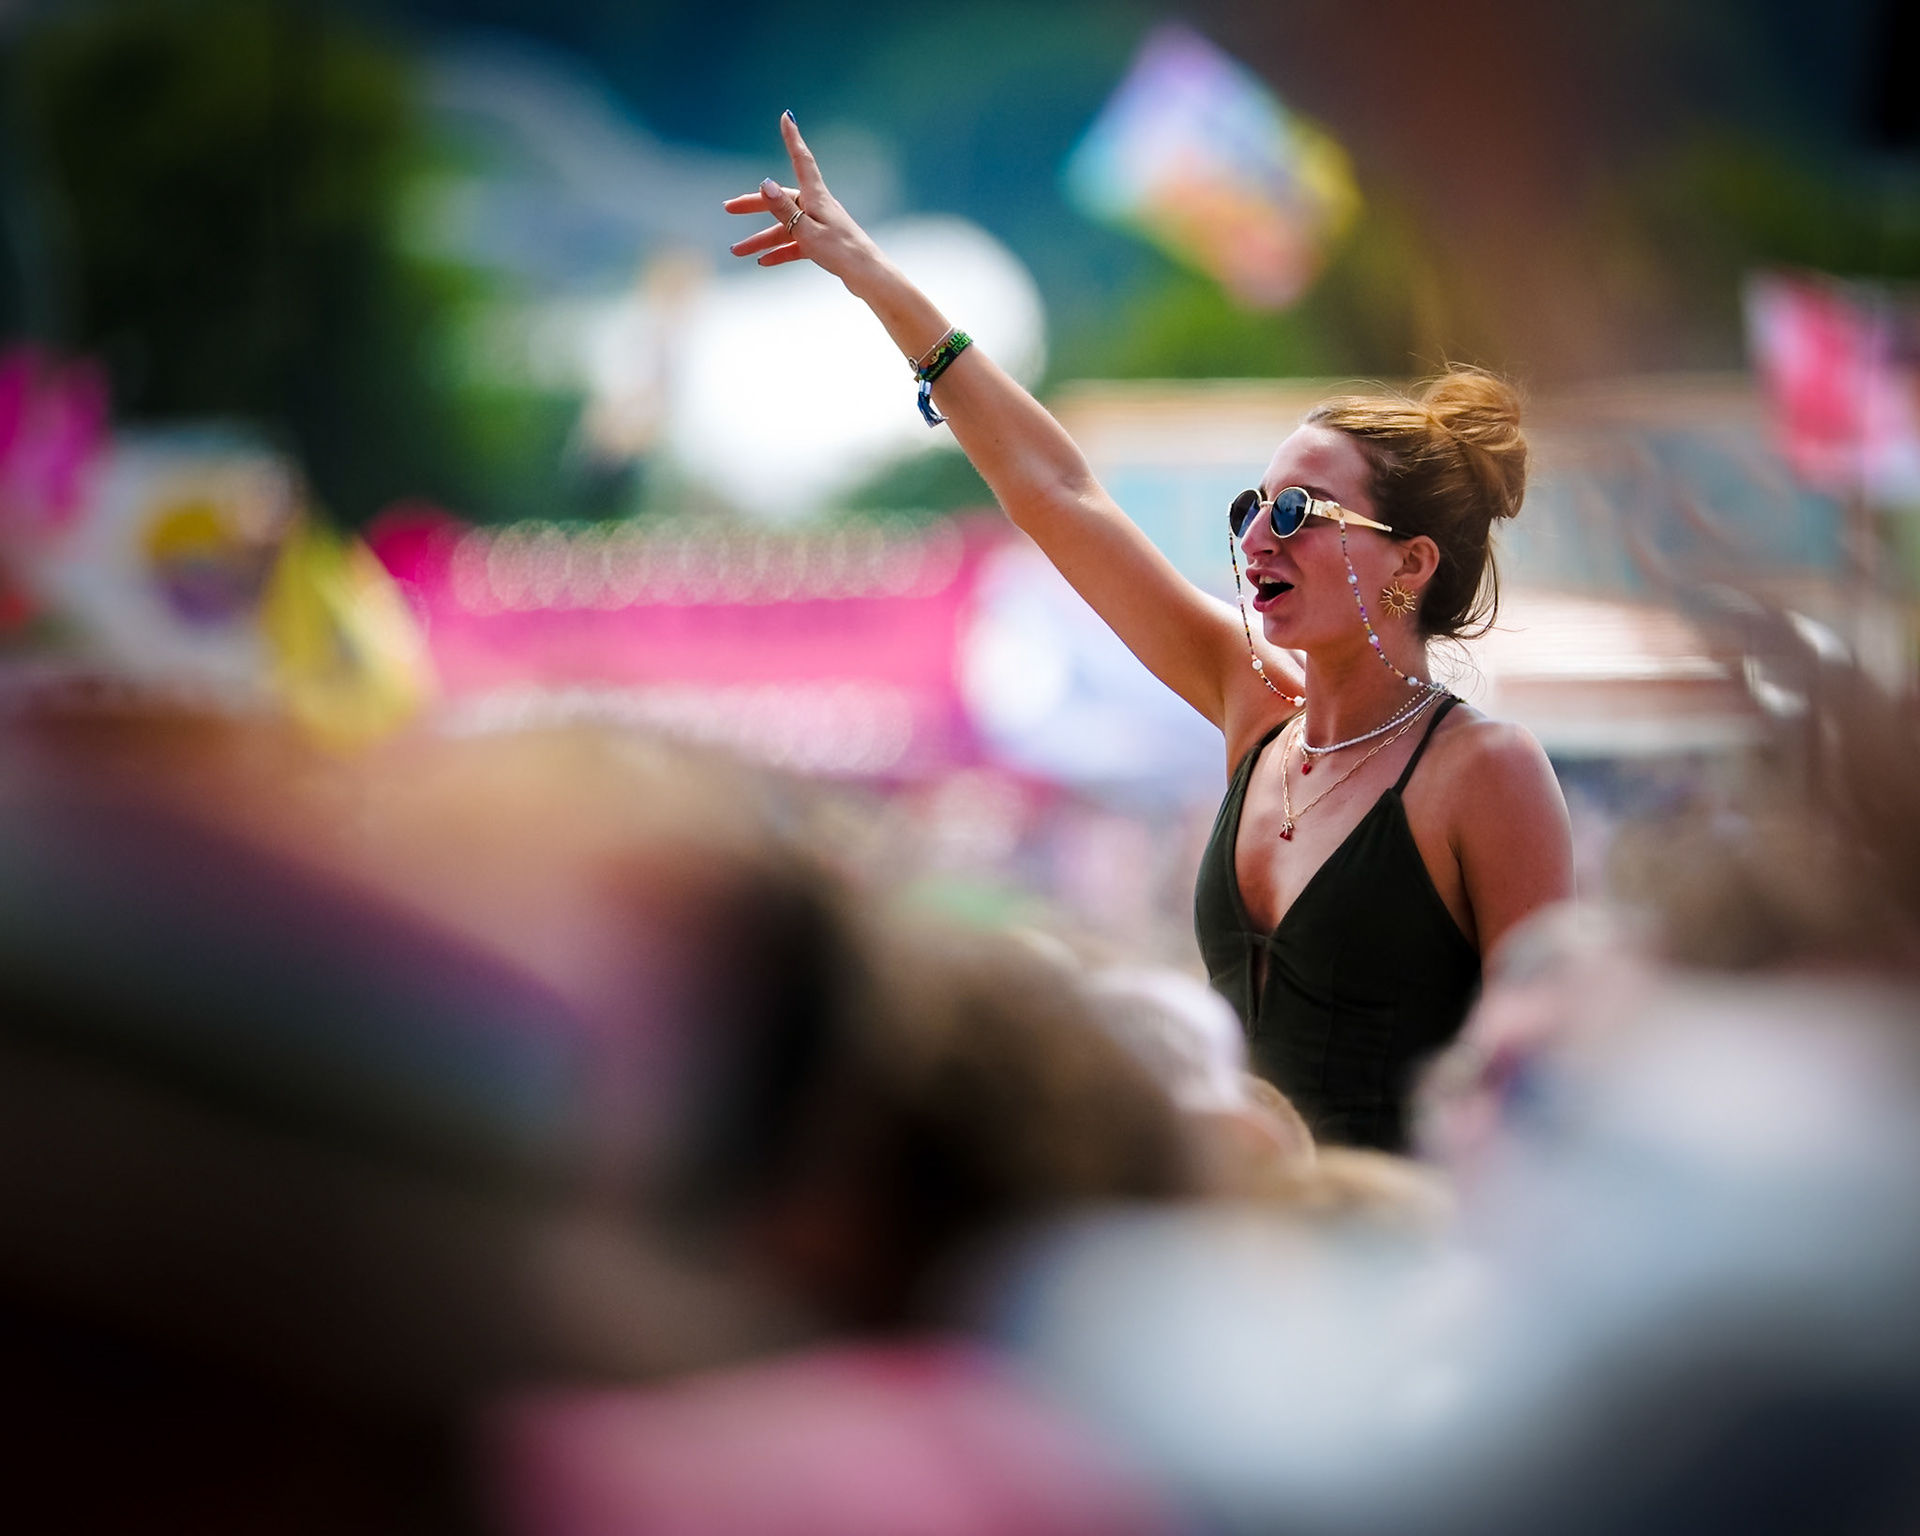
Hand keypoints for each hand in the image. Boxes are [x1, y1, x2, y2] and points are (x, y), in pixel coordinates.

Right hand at [724, 113, 884, 290]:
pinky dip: (780, 252)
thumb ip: (784, 209)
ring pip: (785, 229)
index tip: (787, 116)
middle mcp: (817, 206)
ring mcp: (820, 225)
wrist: (867, 276)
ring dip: (761, 239)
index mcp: (816, 197)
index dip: (792, 138)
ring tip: (737, 251)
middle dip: (754, 204)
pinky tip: (762, 262)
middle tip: (729, 207)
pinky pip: (795, 244)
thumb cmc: (840, 252)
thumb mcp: (807, 231)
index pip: (801, 160)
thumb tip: (765, 182)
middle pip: (781, 201)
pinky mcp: (822, 243)